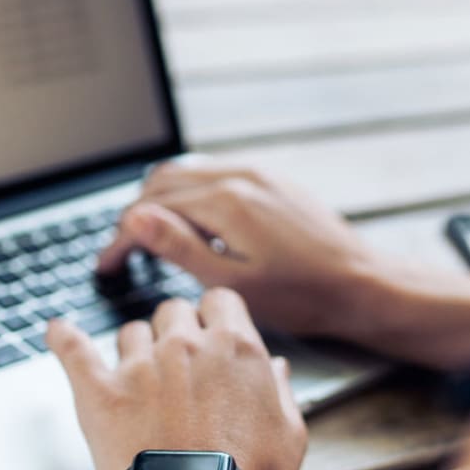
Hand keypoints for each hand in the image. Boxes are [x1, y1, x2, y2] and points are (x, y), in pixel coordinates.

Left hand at [46, 288, 306, 469]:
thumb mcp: (290, 431)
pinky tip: (56, 331)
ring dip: (137, 346)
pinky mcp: (102, 391)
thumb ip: (280, 389)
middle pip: (174, 309)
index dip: (216, 316)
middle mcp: (186, 345)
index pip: (219, 301)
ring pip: (132, 331)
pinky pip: (73, 349)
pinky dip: (63, 337)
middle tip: (179, 362)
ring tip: (140, 376)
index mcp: (234, 347)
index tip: (213, 332)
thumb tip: (274, 366)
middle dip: (177, 329)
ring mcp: (140, 365)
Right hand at [97, 161, 386, 338]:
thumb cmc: (305, 295)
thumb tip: (135, 218)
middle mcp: (241, 176)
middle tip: (122, 252)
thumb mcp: (234, 284)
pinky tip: (192, 224)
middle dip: (135, 215)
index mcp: (227, 201)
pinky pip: (216, 174)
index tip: (106, 265)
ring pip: (188, 173)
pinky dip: (191, 194)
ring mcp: (259, 174)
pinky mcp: (273, 180)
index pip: (152, 209)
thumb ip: (181, 248)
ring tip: (149, 238)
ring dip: (160, 201)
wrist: (364, 283)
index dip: (122, 239)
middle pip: (163, 182)